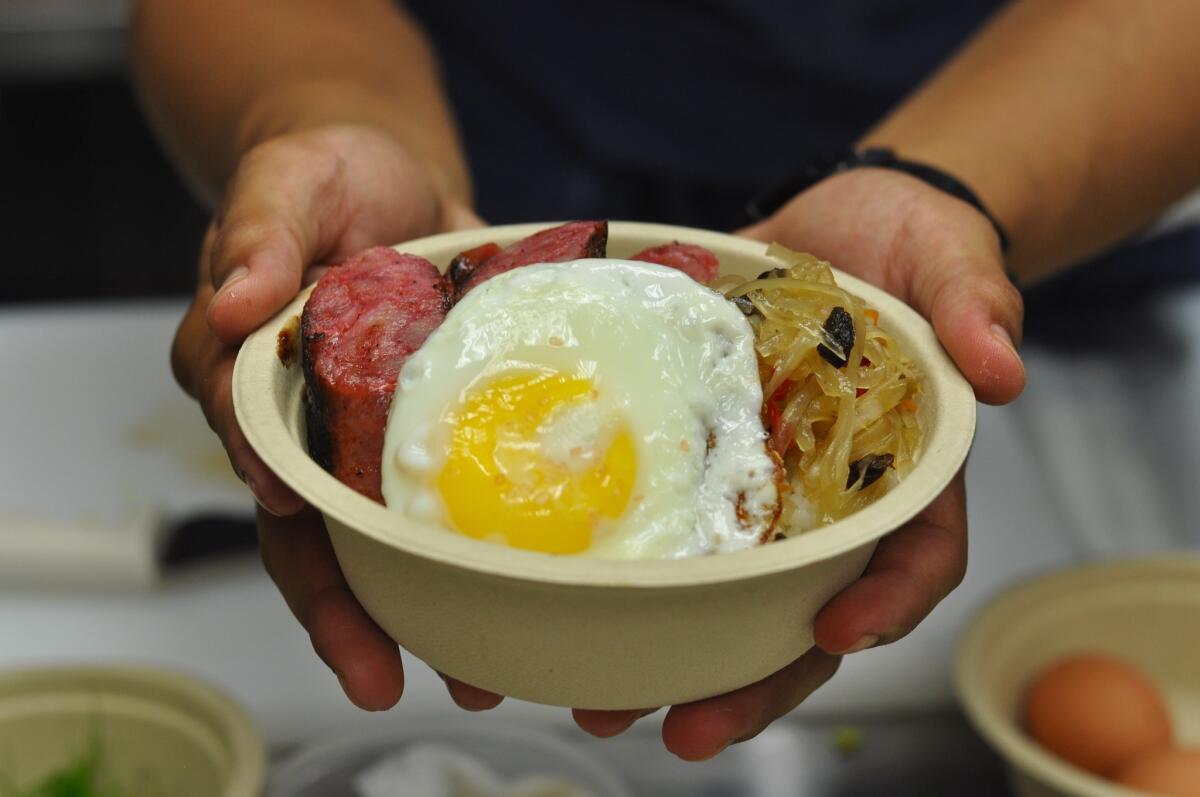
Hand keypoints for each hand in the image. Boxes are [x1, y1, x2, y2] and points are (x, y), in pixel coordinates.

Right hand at [171, 124, 481, 708]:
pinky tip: (527, 594)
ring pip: (390, 537)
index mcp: (253, 378)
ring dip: (425, 606)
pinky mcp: (440, 428)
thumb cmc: (326, 175)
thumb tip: (236, 301)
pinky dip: (485, 549)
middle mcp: (310, 426)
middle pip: (315, 532)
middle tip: (387, 675)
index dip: (281, 507)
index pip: (255, 455)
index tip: (307, 538)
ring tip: (477, 673)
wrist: (395, 179)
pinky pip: (458, 496)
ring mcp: (376, 437)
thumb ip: (259, 234)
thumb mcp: (287, 181)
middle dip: (346, 610)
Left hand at [569, 168, 1024, 757]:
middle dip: (751, 680)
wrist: (835, 223)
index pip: (916, 557)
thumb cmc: (911, 245)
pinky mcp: (700, 458)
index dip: (887, 604)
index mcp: (904, 474)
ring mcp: (760, 487)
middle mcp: (829, 501)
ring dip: (668, 655)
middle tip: (688, 728)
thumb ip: (978, 304)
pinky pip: (665, 522)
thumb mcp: (952, 260)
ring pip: (723, 592)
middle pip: (803, 611)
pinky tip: (566, 604)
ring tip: (602, 705)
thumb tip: (1003, 368)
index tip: (839, 630)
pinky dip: (623, 572)